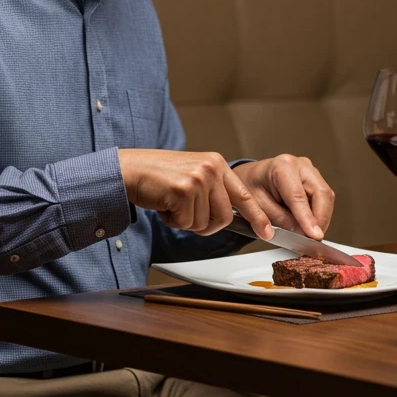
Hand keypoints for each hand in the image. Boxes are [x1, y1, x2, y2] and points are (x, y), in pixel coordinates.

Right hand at [118, 149, 272, 238]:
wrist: (128, 170)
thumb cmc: (158, 177)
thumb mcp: (194, 176)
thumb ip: (213, 190)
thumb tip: (228, 215)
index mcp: (217, 164)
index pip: (244, 195)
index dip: (257, 217)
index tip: (268, 232)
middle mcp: (211, 168)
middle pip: (225, 217)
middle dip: (206, 225)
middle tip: (186, 215)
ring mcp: (198, 178)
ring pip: (205, 222)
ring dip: (186, 222)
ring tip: (172, 204)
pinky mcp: (183, 190)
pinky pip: (187, 222)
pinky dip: (173, 221)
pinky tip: (164, 205)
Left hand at [232, 155, 334, 239]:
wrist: (250, 177)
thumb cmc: (249, 187)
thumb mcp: (256, 206)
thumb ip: (280, 220)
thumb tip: (301, 233)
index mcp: (282, 166)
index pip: (298, 196)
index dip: (308, 218)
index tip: (314, 236)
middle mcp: (301, 165)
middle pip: (321, 193)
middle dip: (320, 219)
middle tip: (314, 239)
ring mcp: (310, 171)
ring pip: (326, 197)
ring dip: (321, 218)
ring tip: (310, 234)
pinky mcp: (315, 180)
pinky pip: (323, 199)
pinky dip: (319, 214)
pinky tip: (309, 225)